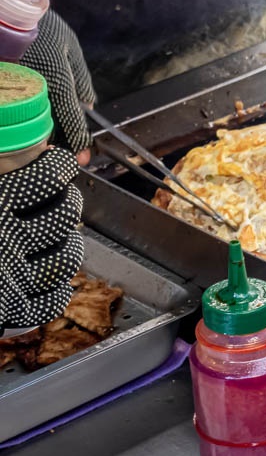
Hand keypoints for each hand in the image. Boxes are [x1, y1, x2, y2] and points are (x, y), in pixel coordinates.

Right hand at [0, 148, 84, 328]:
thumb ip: (6, 165)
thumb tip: (48, 145)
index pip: (47, 176)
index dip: (58, 165)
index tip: (56, 161)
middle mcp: (2, 238)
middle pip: (64, 215)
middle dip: (67, 204)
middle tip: (56, 200)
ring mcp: (8, 277)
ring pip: (67, 257)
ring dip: (69, 246)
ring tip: (57, 239)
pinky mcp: (7, 310)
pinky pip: (50, 300)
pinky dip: (54, 292)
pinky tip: (45, 282)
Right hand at [21, 11, 96, 164]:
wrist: (7, 7)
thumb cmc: (41, 24)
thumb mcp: (70, 47)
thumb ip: (81, 79)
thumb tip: (88, 105)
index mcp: (56, 76)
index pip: (70, 116)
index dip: (78, 140)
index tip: (83, 159)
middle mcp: (32, 85)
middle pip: (44, 124)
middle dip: (54, 141)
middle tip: (64, 154)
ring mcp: (12, 86)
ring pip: (25, 119)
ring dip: (35, 132)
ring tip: (43, 141)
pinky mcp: (2, 83)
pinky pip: (11, 106)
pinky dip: (19, 115)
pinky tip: (24, 119)